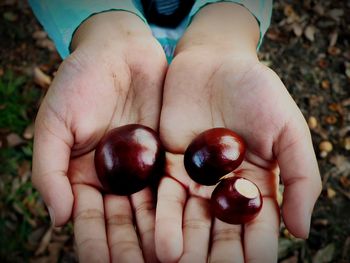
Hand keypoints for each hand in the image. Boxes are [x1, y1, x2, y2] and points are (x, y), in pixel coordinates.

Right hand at [32, 12, 166, 261]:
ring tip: (171, 258)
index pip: (90, 220)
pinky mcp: (169, 154)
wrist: (119, 52)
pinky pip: (175, 184)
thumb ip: (50, 170)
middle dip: (132, 248)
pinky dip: (180, 206)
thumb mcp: (55, 123)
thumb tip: (60, 218)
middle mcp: (117, 180)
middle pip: (124, 222)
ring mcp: (145, 169)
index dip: (94, 243)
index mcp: (85, 178)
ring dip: (160, 235)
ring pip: (153, 209)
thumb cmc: (80, 82)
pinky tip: (190, 225)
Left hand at [155, 3, 320, 261]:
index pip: (258, 229)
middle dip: (216, 256)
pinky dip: (162, 218)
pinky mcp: (167, 165)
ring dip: (183, 243)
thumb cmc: (257, 90)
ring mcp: (194, 179)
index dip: (256, 253)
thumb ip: (300, 178)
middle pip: (220, 232)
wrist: (215, 61)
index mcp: (256, 185)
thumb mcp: (288, 130)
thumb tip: (299, 231)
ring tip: (175, 262)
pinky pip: (162, 196)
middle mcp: (223, 188)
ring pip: (189, 220)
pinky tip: (159, 240)